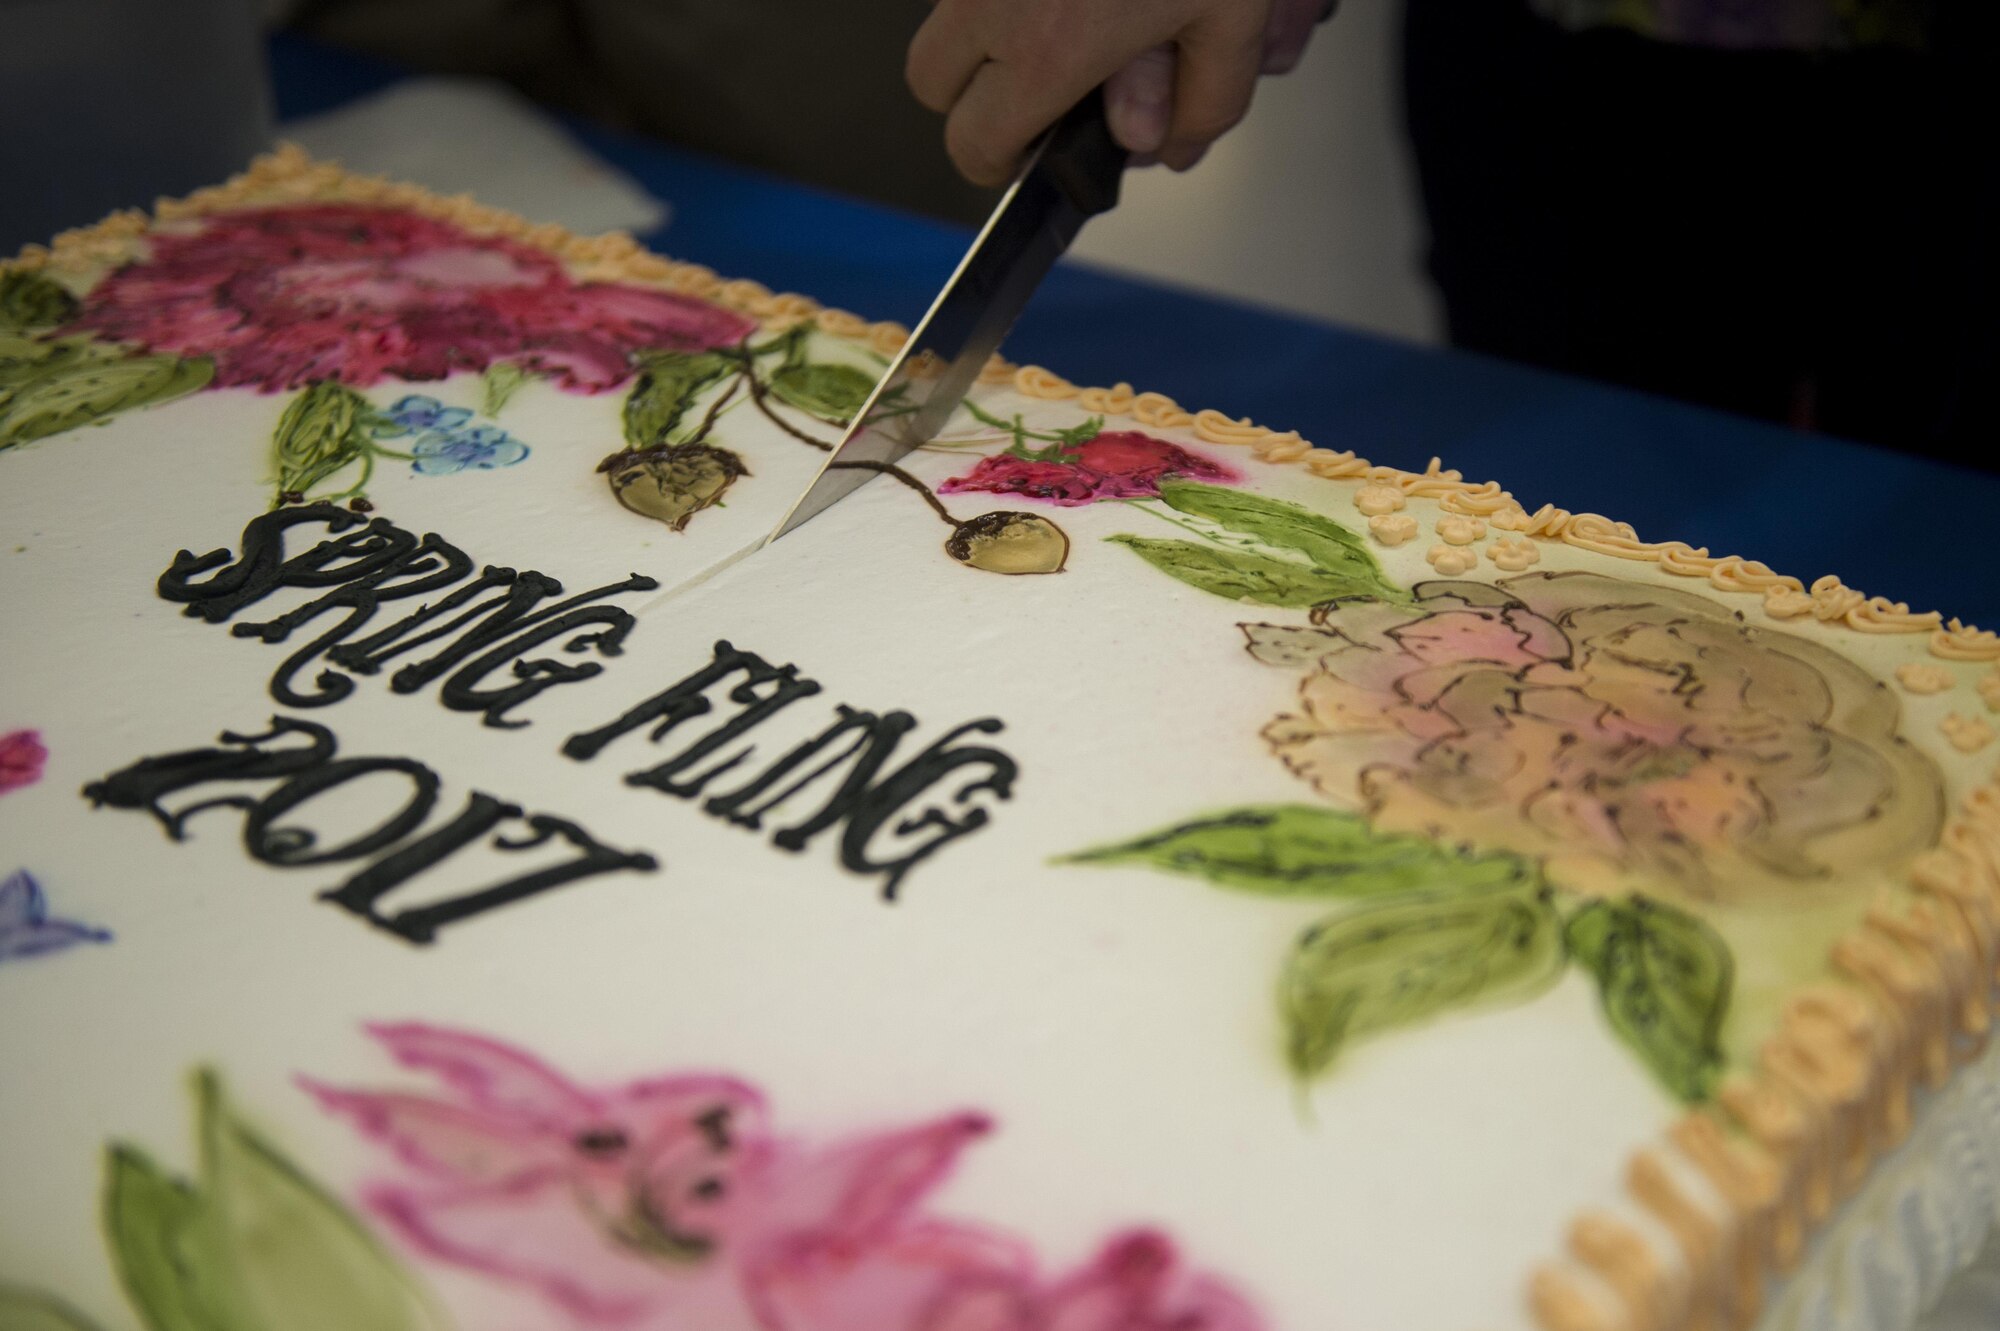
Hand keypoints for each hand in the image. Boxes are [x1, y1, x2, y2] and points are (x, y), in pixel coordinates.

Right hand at [908, 0, 1333, 186]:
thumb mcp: (1233, 16)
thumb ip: (1201, 101)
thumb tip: (1168, 145)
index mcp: (1048, 48)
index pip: (974, 143)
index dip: (998, 164)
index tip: (1024, 156)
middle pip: (929, 83)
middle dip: (973, 98)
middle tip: (1032, 92)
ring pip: (943, 11)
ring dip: (985, 27)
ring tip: (1062, 11)